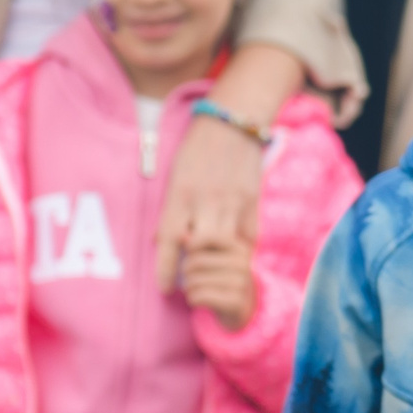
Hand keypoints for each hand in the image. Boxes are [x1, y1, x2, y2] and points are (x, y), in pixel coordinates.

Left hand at [159, 118, 264, 291]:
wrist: (233, 123)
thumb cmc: (197, 148)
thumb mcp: (176, 175)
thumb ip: (171, 208)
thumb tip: (161, 239)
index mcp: (181, 193)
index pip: (169, 239)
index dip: (164, 268)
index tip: (165, 288)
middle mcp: (206, 200)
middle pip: (198, 247)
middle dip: (193, 266)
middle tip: (189, 276)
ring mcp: (232, 201)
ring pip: (224, 245)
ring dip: (216, 259)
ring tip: (212, 265)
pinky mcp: (252, 202)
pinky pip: (248, 237)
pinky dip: (240, 249)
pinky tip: (235, 254)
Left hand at [180, 230, 254, 329]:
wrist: (240, 307)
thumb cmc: (221, 278)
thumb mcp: (214, 258)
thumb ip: (199, 245)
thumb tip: (182, 237)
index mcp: (240, 248)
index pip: (209, 237)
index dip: (192, 246)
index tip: (189, 254)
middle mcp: (243, 263)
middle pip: (196, 261)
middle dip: (186, 271)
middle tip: (188, 277)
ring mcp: (241, 283)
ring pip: (195, 280)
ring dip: (187, 287)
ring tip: (192, 288)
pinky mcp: (235, 301)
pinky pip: (200, 296)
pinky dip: (192, 298)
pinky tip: (196, 299)